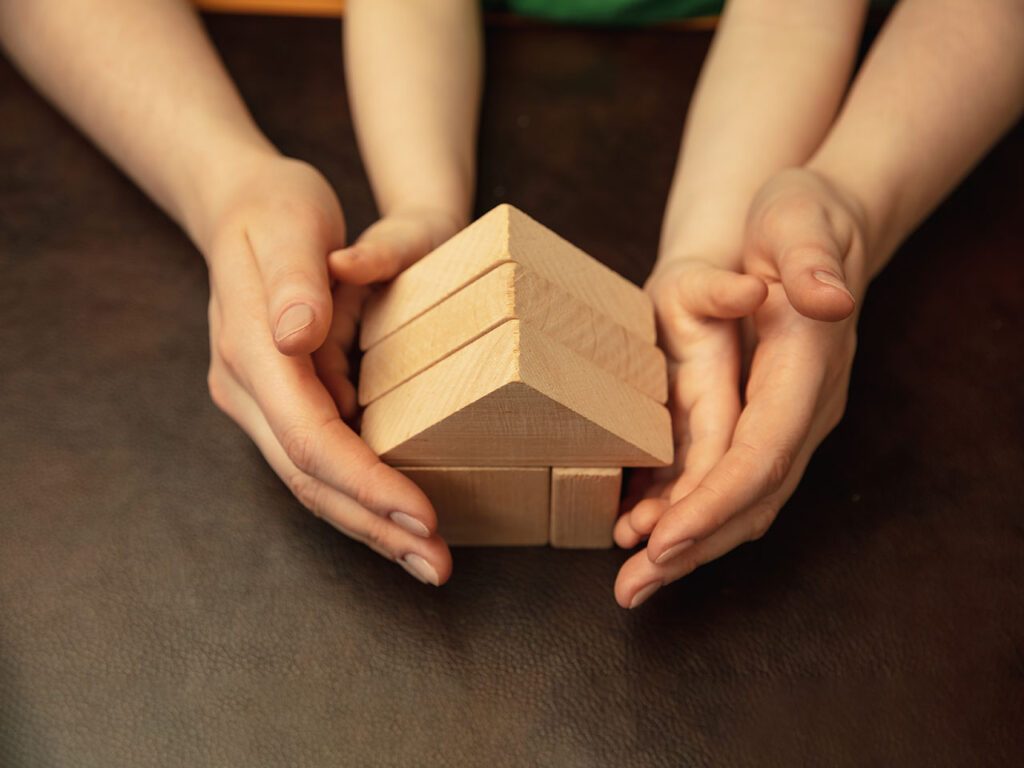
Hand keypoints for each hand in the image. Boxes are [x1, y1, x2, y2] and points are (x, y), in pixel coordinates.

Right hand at [203, 154, 456, 585]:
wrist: (243, 205)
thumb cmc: (276, 208)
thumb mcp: (291, 224)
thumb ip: (296, 280)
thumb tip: (295, 335)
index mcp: (251, 351)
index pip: (308, 437)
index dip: (364, 481)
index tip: (419, 513)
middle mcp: (247, 389)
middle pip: (310, 478)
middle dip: (375, 525)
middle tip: (437, 564)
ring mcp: (259, 402)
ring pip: (312, 482)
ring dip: (370, 525)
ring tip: (427, 559)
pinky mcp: (280, 404)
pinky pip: (319, 462)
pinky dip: (360, 495)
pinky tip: (398, 517)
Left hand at [615, 168, 866, 607]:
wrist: (808, 226)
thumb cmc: (796, 219)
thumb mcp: (798, 218)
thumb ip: (811, 259)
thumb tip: (828, 298)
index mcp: (806, 369)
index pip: (762, 452)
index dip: (715, 501)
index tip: (666, 541)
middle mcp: (801, 409)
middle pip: (752, 497)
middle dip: (692, 547)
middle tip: (632, 589)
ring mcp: (784, 421)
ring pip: (741, 502)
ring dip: (687, 546)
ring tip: (631, 583)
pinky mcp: (759, 421)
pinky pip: (726, 482)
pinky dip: (687, 513)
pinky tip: (642, 533)